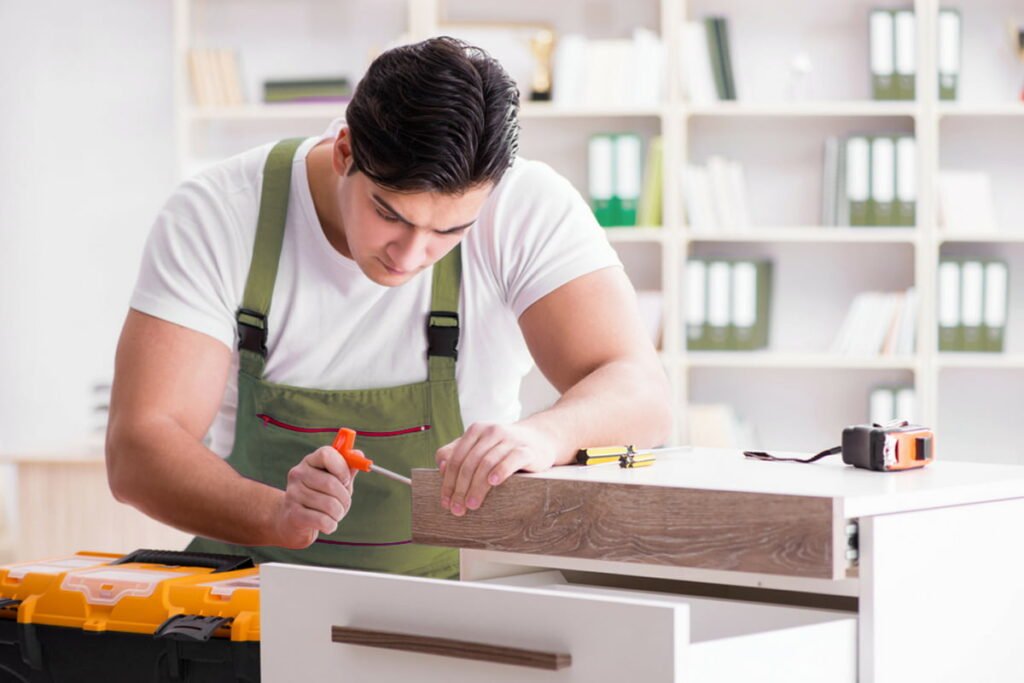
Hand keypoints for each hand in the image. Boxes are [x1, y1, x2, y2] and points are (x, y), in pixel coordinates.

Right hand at [272, 446, 358, 548]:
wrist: (294, 520)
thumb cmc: (320, 496)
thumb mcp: (335, 480)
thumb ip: (347, 468)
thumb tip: (358, 454)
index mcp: (310, 461)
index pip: (326, 454)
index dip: (342, 468)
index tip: (346, 480)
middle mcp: (298, 474)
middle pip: (331, 483)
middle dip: (345, 498)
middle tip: (344, 504)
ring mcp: (293, 494)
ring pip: (330, 505)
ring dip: (339, 513)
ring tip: (335, 514)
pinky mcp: (293, 514)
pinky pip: (323, 520)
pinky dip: (331, 525)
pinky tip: (328, 524)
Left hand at [435, 422, 560, 516]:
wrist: (540, 439)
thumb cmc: (504, 448)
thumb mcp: (480, 447)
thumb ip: (458, 453)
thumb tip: (440, 467)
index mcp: (476, 431)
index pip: (456, 458)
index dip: (448, 481)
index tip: (445, 502)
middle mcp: (491, 431)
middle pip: (470, 462)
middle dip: (461, 488)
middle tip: (457, 509)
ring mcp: (509, 439)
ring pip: (487, 463)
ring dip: (477, 486)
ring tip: (472, 505)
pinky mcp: (526, 449)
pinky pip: (511, 459)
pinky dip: (501, 471)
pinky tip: (494, 483)